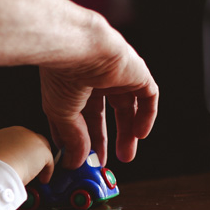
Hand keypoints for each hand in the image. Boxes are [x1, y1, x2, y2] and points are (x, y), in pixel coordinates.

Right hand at [0, 126, 53, 184]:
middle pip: (31, 142)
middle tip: (31, 169)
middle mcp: (18, 132)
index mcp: (3, 134)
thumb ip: (2, 159)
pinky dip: (47, 172)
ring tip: (38, 176)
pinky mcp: (42, 150)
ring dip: (40, 163)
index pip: (17, 141)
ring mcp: (32, 139)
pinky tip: (42, 180)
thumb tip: (7, 169)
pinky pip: (48, 162)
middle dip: (32, 155)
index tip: (20, 164)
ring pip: (41, 151)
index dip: (20, 153)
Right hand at [40, 19, 158, 167]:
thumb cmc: (61, 75)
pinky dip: (146, 116)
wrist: (77, 48)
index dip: (80, 140)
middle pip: (103, 115)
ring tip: (126, 155)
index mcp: (70, 87)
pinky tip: (140, 135)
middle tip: (105, 162)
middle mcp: (92, 81)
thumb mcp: (61, 115)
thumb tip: (75, 162)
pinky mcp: (136, 72)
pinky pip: (148, 96)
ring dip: (127, 133)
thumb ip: (73, 139)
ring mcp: (116, 76)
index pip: (78, 118)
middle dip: (105, 140)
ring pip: (127, 108)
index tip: (80, 161)